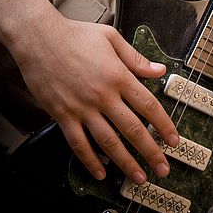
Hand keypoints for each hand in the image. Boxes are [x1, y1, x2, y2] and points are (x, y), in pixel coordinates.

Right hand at [0, 0, 178, 182]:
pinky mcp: (62, 115)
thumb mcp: (111, 38)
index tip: (174, 141)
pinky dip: (90, 160)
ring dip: (125, 162)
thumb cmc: (75, 35)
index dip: (164, 126)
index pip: (148, 106)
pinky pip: (78, 143)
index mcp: (119, 76)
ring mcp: (82, 108)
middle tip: (162, 169)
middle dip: (151, 152)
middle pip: (133, 129)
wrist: (38, 38)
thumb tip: (160, 70)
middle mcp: (103, 96)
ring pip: (108, 142)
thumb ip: (136, 58)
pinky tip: (100, 173)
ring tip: (138, 177)